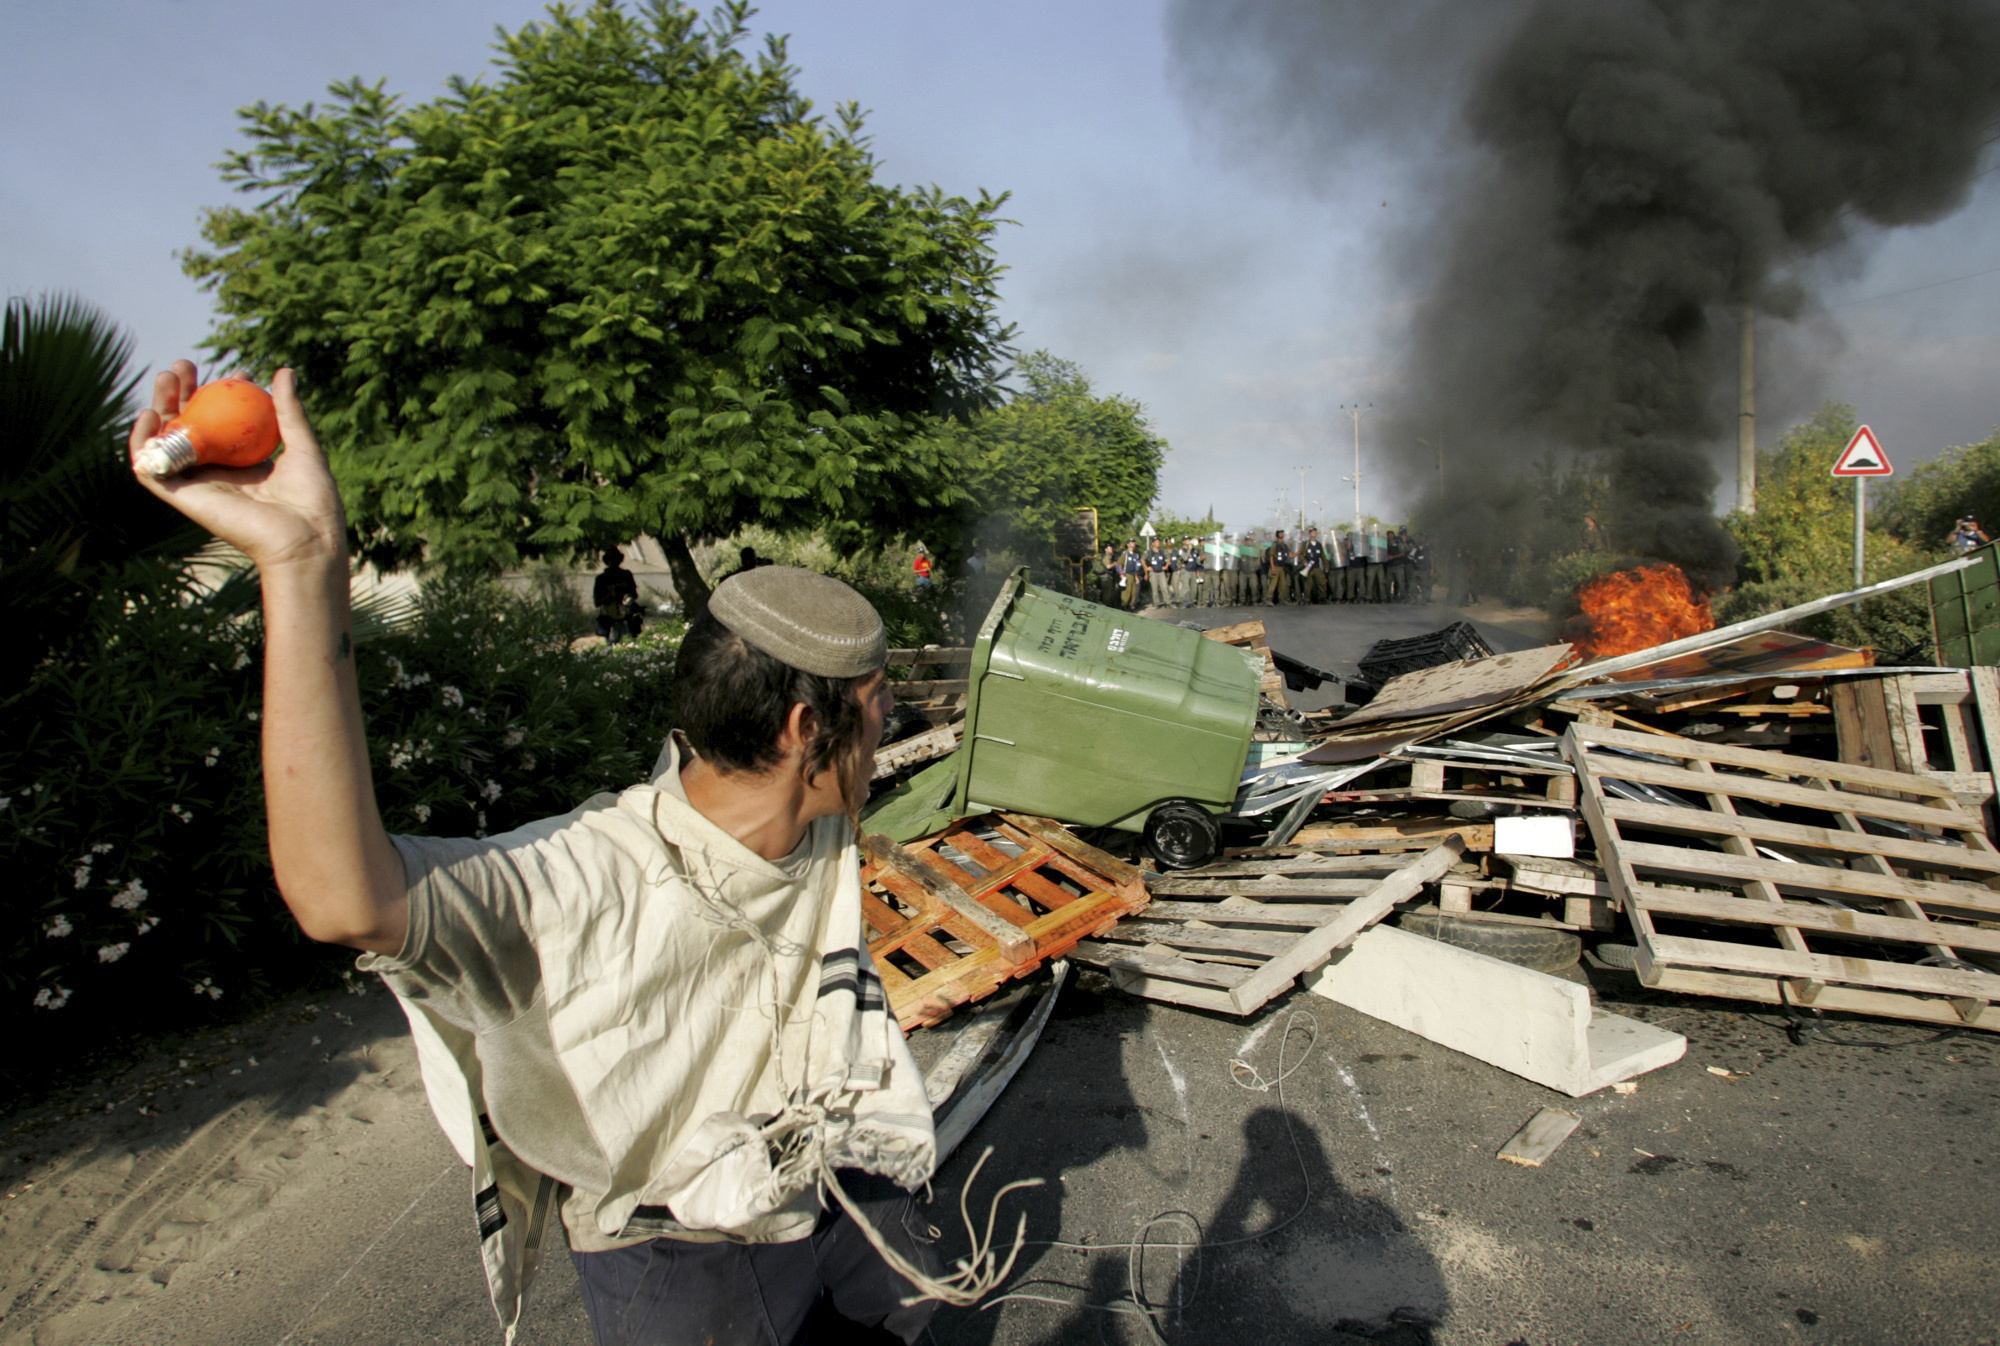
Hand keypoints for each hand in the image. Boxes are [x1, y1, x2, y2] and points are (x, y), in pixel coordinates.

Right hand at [129, 360, 347, 572]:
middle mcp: (217, 472)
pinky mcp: (183, 498)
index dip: (223, 393)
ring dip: (159, 407)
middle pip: (190, 425)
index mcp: (244, 463)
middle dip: (182, 393)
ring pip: (166, 441)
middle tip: (184, 366)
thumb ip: (289, 412)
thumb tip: (283, 371)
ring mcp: (198, 483)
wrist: (305, 539)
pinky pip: (151, 469)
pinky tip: (149, 415)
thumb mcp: (303, 448)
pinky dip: (142, 443)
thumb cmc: (313, 502)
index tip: (238, 371)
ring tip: (167, 376)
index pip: (223, 421)